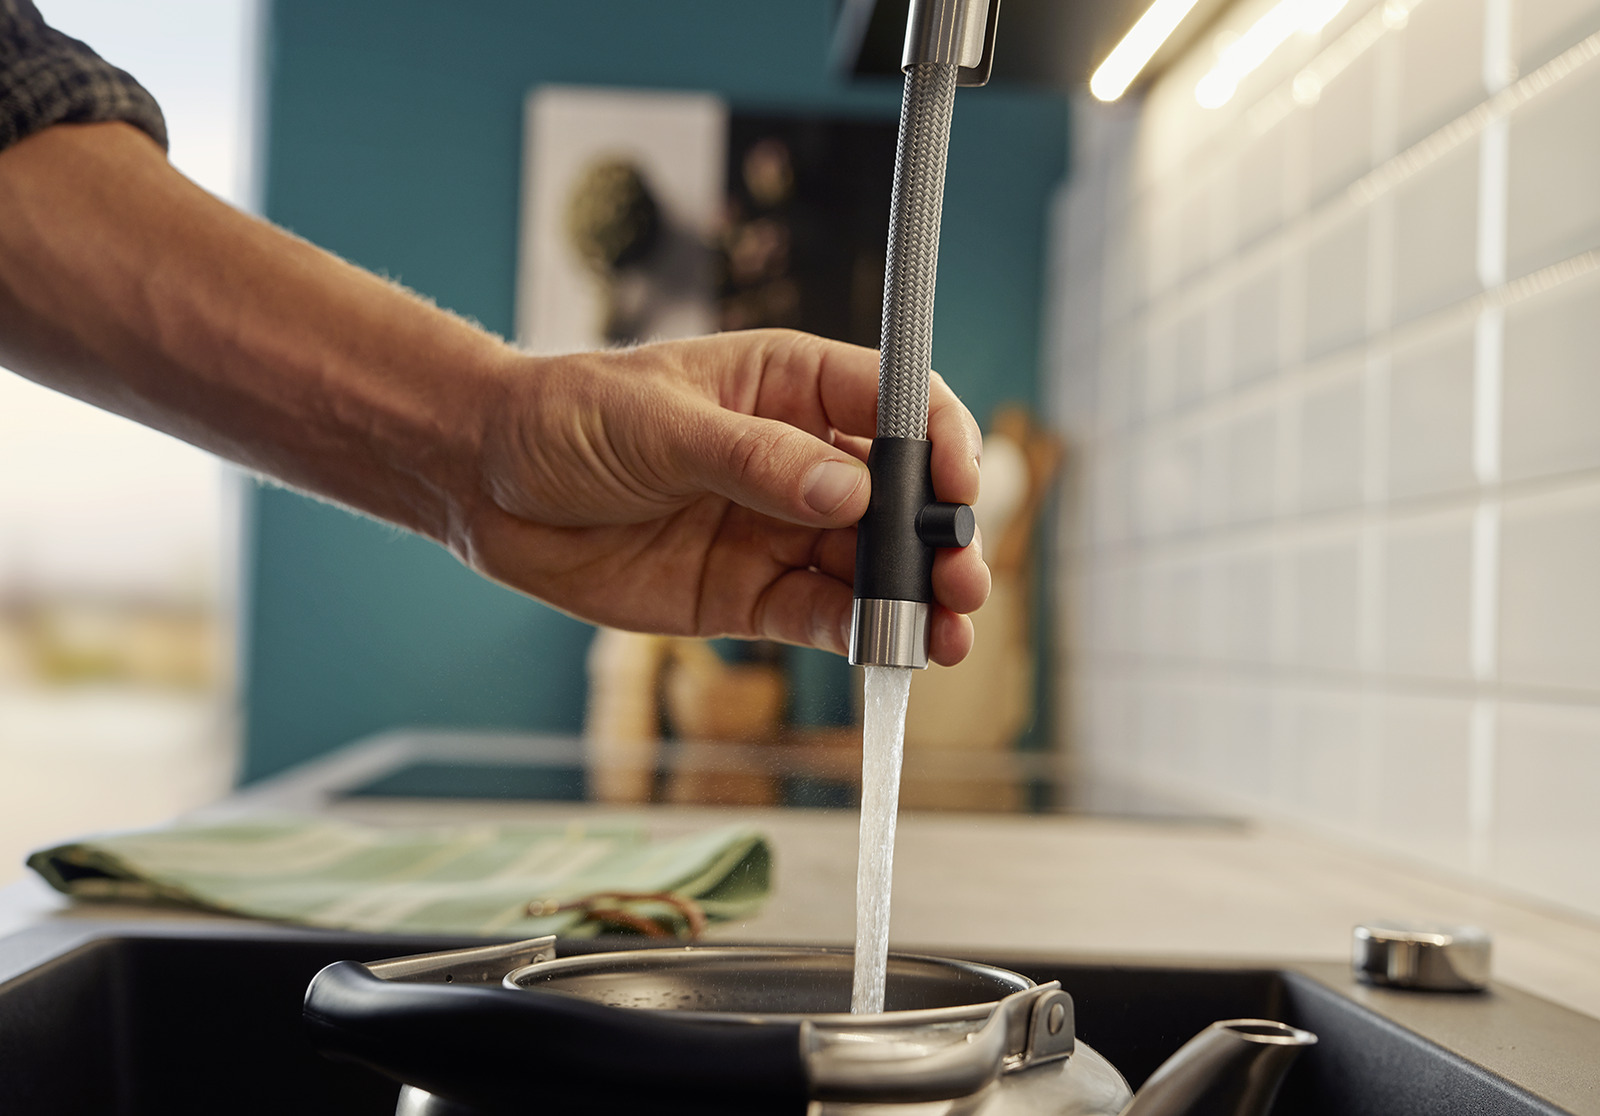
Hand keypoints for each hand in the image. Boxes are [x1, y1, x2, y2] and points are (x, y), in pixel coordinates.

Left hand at [462, 329, 990, 663]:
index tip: (958, 485)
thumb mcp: (656, 424)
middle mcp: (800, 459)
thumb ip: (754, 459)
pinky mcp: (748, 594)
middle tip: (961, 581)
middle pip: (900, 498)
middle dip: (938, 538)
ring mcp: (779, 530)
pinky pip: (818, 617)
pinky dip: (854, 635)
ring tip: (944, 635)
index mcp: (790, 385)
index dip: (941, 442)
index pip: (896, 404)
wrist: (487, 487)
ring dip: (913, 601)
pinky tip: (881, 651)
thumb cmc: (567, 418)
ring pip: (870, 567)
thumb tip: (849, 491)